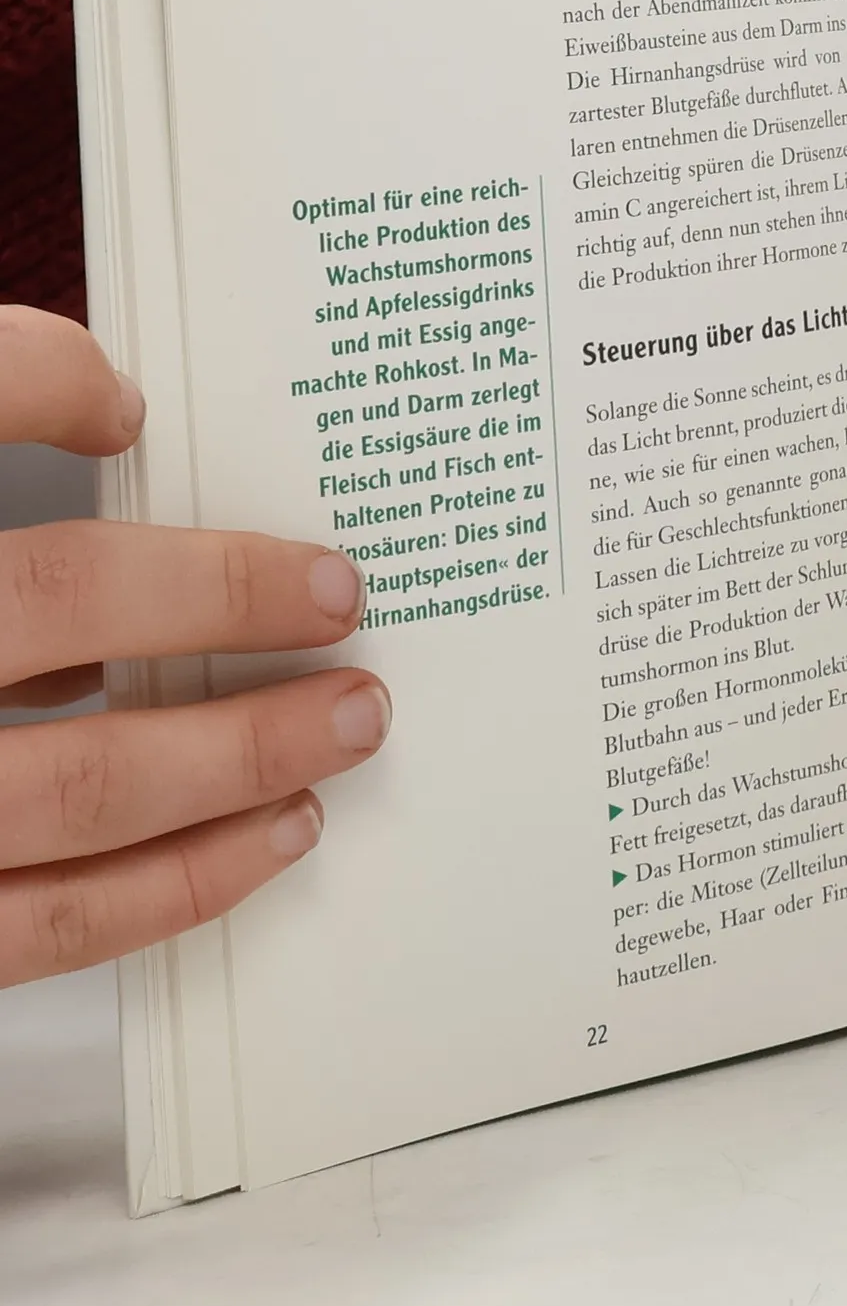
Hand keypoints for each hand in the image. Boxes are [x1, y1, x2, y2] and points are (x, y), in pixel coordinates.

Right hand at [0, 307, 386, 986]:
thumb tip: (108, 404)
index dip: (45, 377)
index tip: (130, 408)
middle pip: (52, 600)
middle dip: (222, 597)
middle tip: (342, 594)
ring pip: (72, 788)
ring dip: (236, 755)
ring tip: (346, 722)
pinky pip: (40, 929)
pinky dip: (170, 888)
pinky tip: (260, 839)